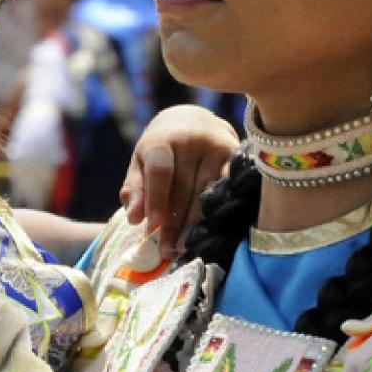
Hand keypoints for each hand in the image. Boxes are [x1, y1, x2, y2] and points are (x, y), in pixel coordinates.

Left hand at [119, 105, 239, 257]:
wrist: (194, 122)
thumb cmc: (161, 150)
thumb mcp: (140, 163)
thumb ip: (134, 190)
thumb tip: (134, 218)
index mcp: (164, 139)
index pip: (161, 172)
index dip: (156, 201)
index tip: (152, 229)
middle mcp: (193, 139)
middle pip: (184, 188)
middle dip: (174, 223)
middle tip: (166, 250)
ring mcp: (218, 146)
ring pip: (207, 192)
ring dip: (196, 223)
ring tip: (184, 246)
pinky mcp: (237, 155)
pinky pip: (227, 189)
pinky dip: (217, 211)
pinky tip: (209, 230)